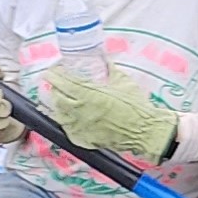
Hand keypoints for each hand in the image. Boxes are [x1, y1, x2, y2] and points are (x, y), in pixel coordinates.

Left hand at [51, 73, 180, 159]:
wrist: (143, 129)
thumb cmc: (135, 104)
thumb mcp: (122, 79)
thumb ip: (109, 67)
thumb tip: (104, 58)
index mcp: (87, 93)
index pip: (60, 80)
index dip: (54, 73)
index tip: (55, 69)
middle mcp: (78, 110)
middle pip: (54, 96)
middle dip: (54, 88)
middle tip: (58, 84)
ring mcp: (78, 127)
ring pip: (57, 115)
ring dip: (57, 106)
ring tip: (62, 100)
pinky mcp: (82, 139)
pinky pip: (67, 129)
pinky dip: (66, 122)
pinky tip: (71, 117)